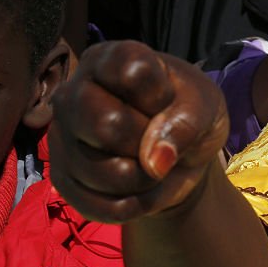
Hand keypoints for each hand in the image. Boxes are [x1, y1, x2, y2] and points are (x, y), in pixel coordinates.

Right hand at [49, 40, 228, 223]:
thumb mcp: (206, 107)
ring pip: (102, 173)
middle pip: (106, 124)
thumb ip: (187, 122)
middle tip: (161, 140)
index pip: (132, 73)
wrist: (183, 156)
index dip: (160, 97)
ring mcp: (62, 137)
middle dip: (149, 143)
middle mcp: (73, 93)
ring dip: (145, 180)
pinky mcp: (62, 179)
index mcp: (109, 60)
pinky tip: (140, 188)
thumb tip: (153, 162)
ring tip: (153, 165)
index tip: (168, 100)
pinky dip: (134, 206)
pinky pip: (100, 207)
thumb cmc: (190, 115)